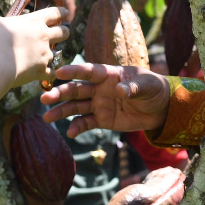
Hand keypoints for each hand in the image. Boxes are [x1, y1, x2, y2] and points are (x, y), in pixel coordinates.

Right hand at [0, 6, 69, 96]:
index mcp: (34, 21)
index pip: (55, 13)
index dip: (61, 12)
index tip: (65, 12)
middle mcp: (44, 37)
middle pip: (64, 32)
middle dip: (64, 32)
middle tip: (61, 33)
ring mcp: (44, 55)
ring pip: (57, 54)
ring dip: (50, 55)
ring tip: (41, 57)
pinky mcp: (41, 71)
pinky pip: (51, 73)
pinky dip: (48, 73)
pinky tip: (42, 73)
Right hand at [41, 62, 170, 137]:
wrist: (160, 108)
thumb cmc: (154, 89)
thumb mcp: (148, 86)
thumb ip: (133, 87)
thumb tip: (119, 90)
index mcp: (109, 74)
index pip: (89, 71)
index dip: (74, 71)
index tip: (58, 73)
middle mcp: (100, 88)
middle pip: (76, 90)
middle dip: (60, 93)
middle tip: (44, 98)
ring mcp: (99, 104)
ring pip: (76, 107)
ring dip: (61, 111)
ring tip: (47, 117)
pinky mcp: (102, 119)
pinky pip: (86, 123)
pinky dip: (77, 127)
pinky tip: (70, 133)